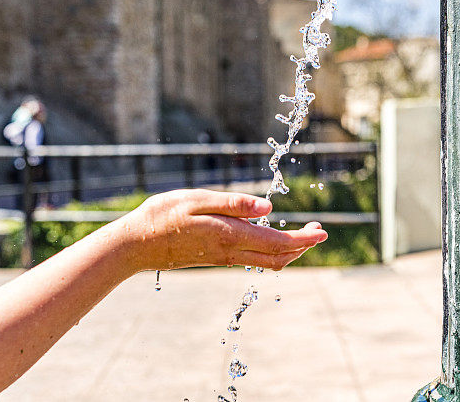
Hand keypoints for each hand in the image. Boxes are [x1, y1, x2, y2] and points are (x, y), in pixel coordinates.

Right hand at [116, 189, 327, 271]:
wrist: (136, 245)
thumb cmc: (163, 216)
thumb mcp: (197, 199)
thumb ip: (234, 203)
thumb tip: (269, 208)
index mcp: (230, 235)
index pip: (277, 243)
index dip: (304, 239)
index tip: (323, 231)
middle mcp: (230, 251)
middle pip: (277, 257)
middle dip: (302, 246)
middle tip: (320, 231)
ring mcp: (223, 257)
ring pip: (266, 261)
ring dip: (289, 250)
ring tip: (303, 234)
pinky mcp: (216, 257)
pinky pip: (252, 259)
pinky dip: (271, 251)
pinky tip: (271, 237)